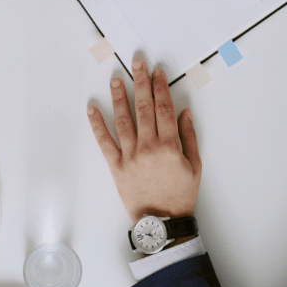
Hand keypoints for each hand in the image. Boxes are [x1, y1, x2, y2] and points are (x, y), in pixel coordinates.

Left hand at [87, 58, 201, 221]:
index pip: (164, 108)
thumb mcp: (194, 166)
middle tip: (137, 64)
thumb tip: (184, 112)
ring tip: (116, 80)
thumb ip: (189, 137)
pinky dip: (97, 125)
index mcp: (169, 146)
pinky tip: (92, 109)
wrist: (162, 222)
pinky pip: (105, 142)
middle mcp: (148, 147)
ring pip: (123, 120)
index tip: (157, 72)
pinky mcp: (116, 166)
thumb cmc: (180, 195)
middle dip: (141, 82)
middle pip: (144, 107)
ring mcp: (130, 155)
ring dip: (119, 97)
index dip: (160, 87)